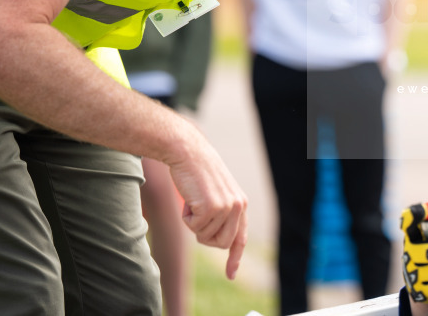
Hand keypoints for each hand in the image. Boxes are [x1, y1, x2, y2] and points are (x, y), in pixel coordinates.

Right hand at [166, 128, 248, 279]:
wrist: (189, 153)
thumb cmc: (197, 173)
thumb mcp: (216, 193)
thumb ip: (221, 214)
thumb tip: (218, 240)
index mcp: (241, 204)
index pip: (240, 237)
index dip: (235, 257)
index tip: (231, 275)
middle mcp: (238, 207)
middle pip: (221, 244)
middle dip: (204, 236)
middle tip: (196, 216)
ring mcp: (227, 208)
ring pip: (206, 238)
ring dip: (194, 224)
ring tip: (194, 201)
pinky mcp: (213, 208)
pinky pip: (194, 228)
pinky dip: (186, 217)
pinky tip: (189, 199)